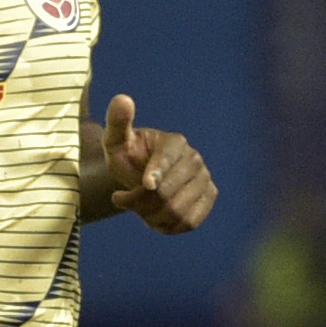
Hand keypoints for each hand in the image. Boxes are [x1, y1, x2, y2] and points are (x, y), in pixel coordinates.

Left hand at [104, 94, 214, 234]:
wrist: (143, 178)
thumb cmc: (127, 157)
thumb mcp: (116, 140)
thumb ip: (117, 122)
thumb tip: (123, 100)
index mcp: (174, 142)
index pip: (167, 158)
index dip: (156, 173)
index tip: (144, 184)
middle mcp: (194, 159)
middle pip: (168, 192)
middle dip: (139, 202)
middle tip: (121, 199)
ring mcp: (205, 179)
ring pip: (177, 210)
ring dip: (151, 217)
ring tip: (137, 209)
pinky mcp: (209, 197)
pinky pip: (189, 222)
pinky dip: (168, 227)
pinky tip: (154, 219)